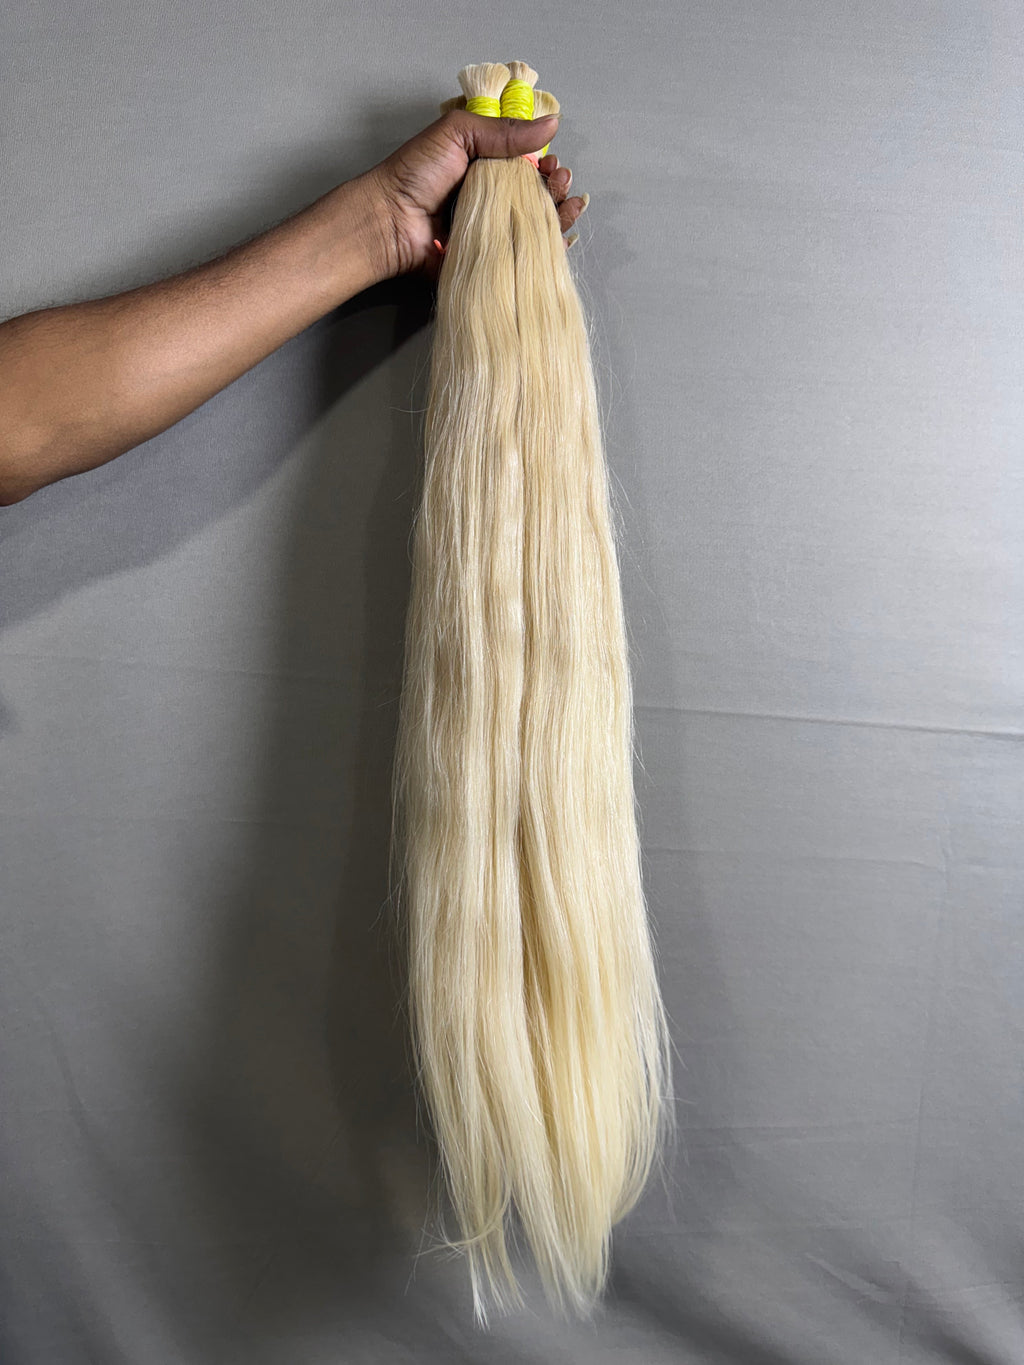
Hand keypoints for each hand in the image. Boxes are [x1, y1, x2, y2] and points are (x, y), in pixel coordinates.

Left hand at [358, 110, 588, 282]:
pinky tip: (561, 240)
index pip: (525, 163)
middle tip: (561, 182)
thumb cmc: (416, 172)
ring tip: (569, 205)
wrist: (390, 220)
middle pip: (535, 194)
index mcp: (484, 165)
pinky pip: (522, 254)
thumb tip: (552, 122)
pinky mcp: (488, 257)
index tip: (553, 164)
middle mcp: (490, 196)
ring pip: (534, 224)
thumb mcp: (460, 134)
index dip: (545, 163)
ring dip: (558, 215)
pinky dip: (547, 249)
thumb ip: (504, 131)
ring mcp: (490, 228)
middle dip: (556, 188)